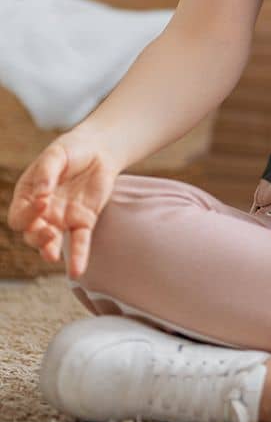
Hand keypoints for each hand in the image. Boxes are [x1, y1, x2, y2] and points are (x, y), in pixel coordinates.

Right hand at [6, 133, 119, 280]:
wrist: (100, 149)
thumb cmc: (72, 150)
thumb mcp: (56, 154)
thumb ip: (47, 173)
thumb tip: (41, 194)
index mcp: (28, 195)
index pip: (18, 215)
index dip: (27, 214)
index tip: (43, 202)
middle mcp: (42, 212)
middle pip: (30, 234)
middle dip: (36, 237)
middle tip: (49, 232)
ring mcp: (62, 219)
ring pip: (51, 243)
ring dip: (49, 250)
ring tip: (52, 255)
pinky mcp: (83, 222)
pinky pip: (79, 243)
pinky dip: (77, 256)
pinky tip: (77, 271)